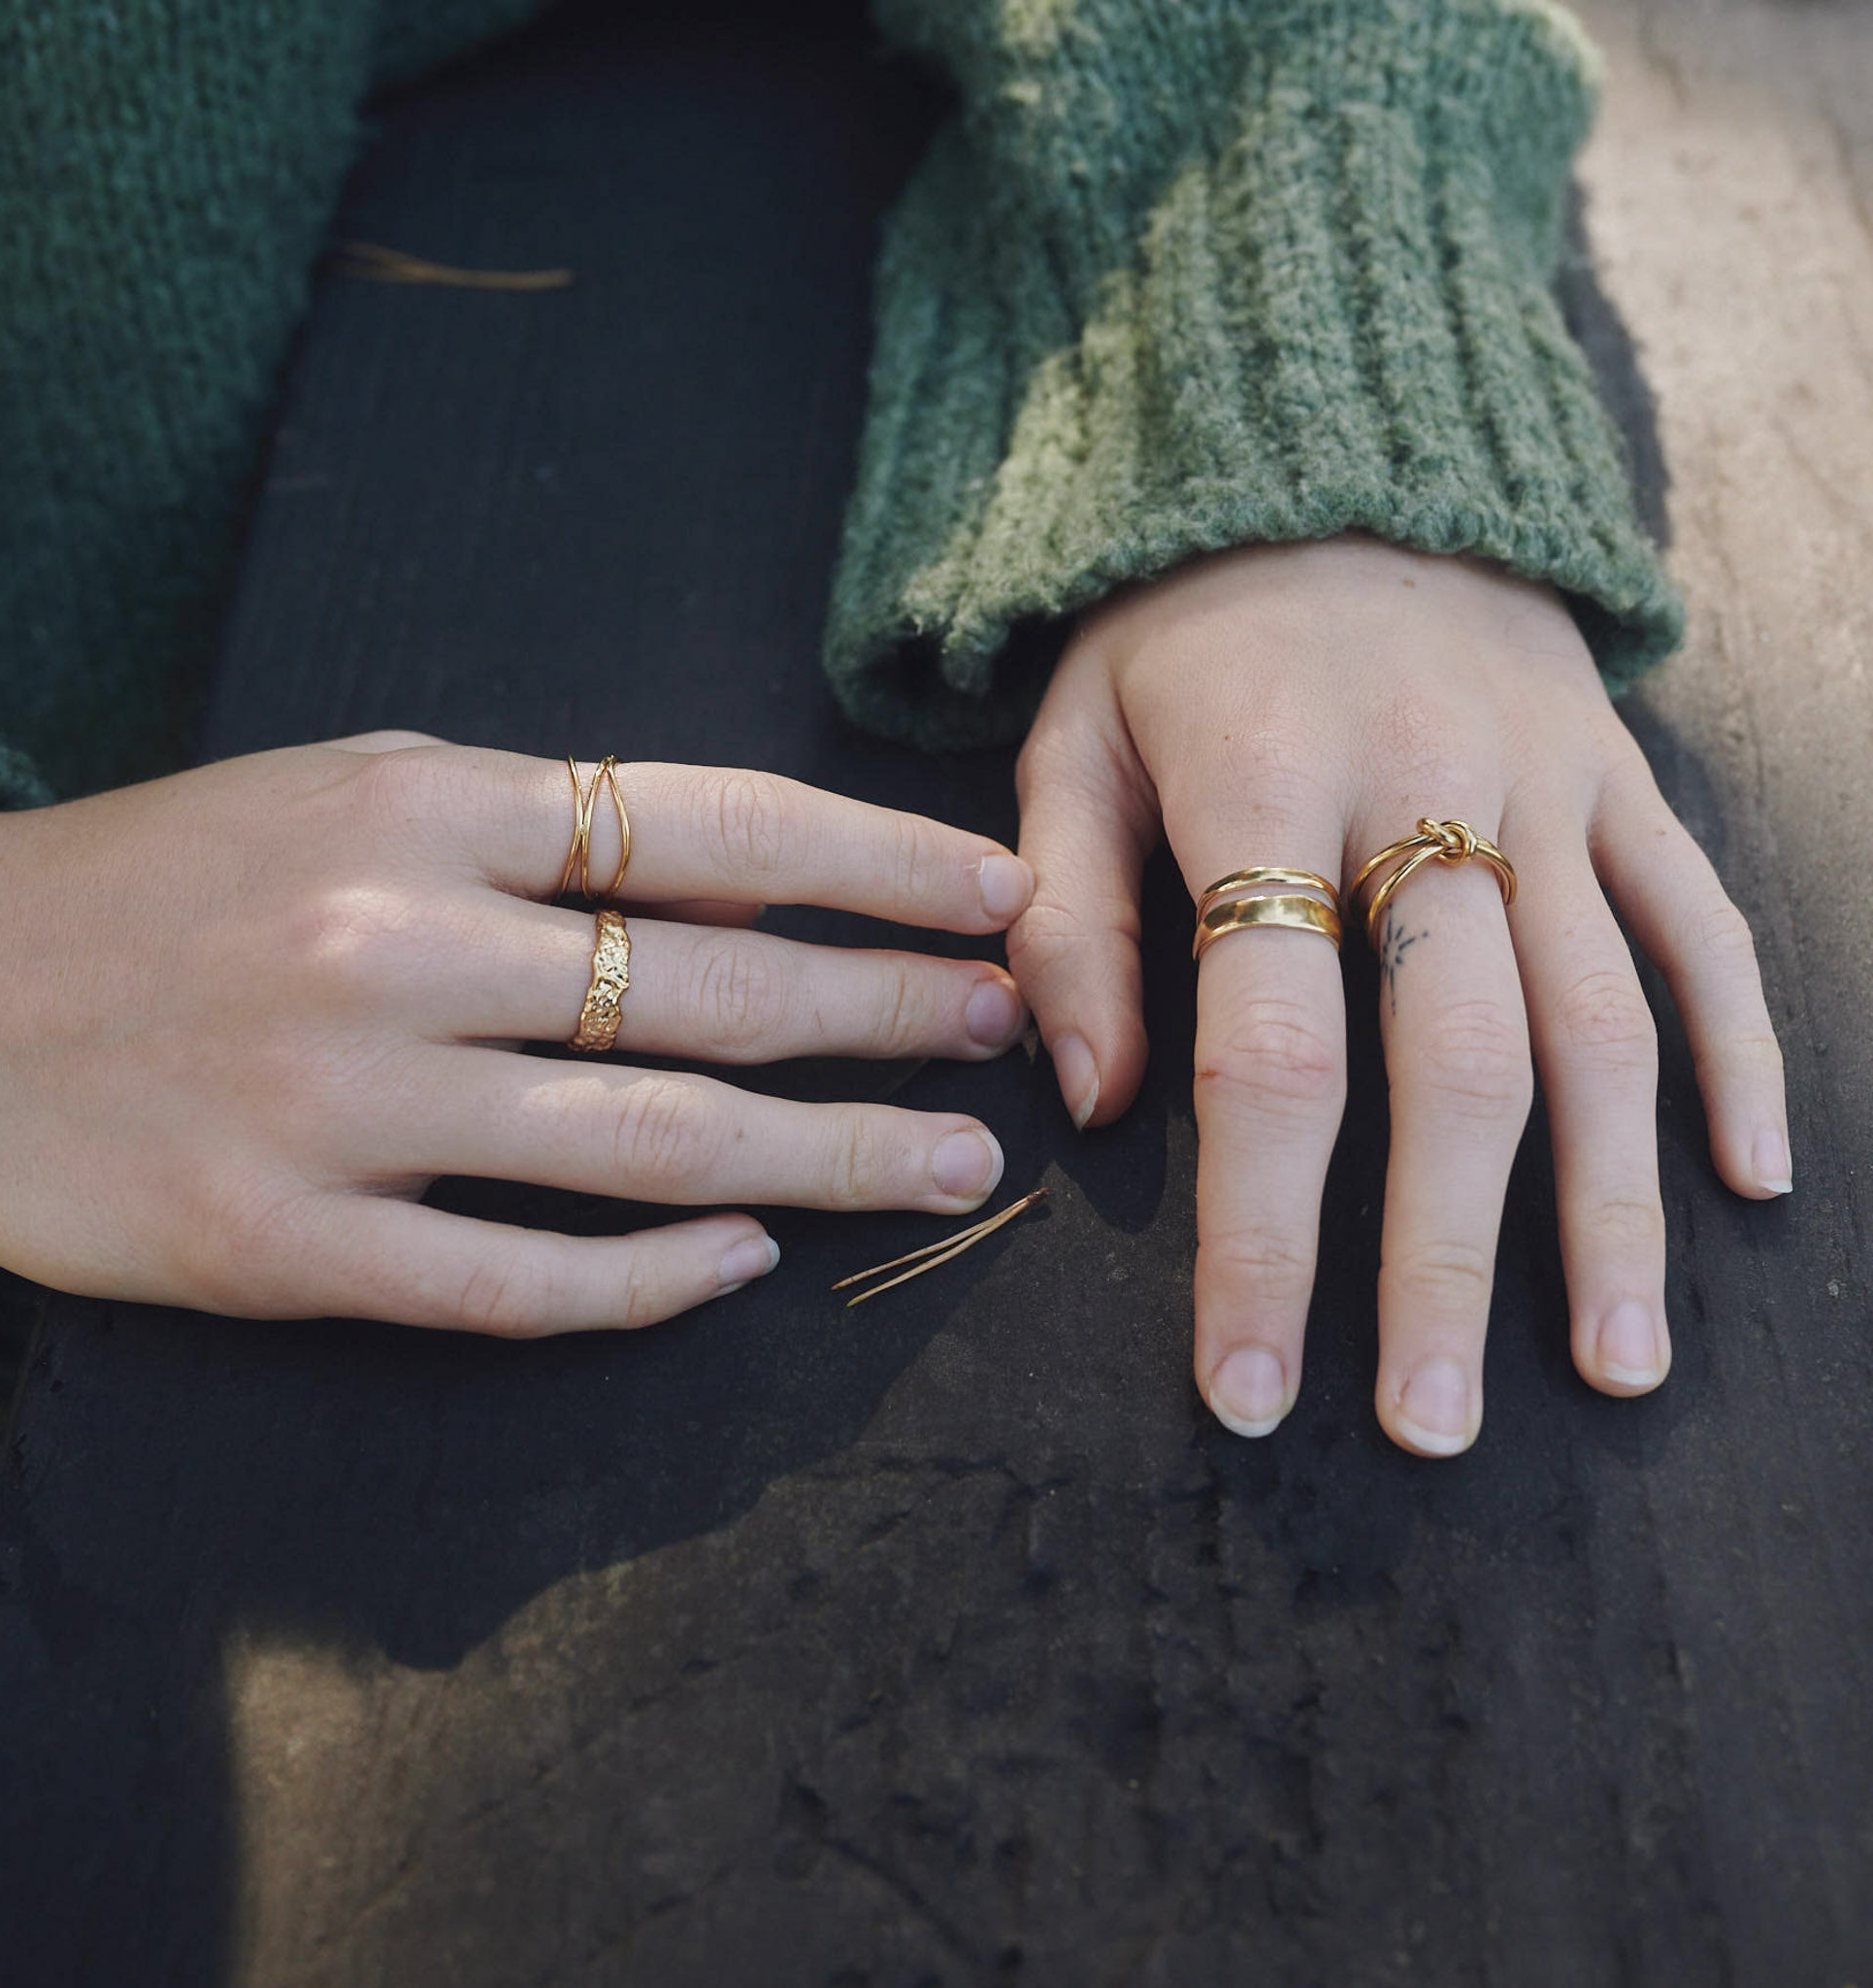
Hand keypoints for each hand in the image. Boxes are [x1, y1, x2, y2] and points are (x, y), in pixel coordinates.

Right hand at [0, 736, 1032, 1333]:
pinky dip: (648, 1278)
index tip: (997, 891)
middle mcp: (397, 943)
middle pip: (714, 988)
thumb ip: (551, 837)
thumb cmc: (177, 878)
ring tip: (948, 1159)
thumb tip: (758, 893)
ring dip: (824, 1153)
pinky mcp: (290, 1245)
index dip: (879, 858)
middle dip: (887, 1011)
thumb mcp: (362, 794)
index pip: (713, 823)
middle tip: (1007, 1033)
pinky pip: (515, 1278)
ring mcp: (344, 1105)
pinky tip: (742, 1260)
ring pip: (647, 1141)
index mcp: (424, 805)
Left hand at [1010, 536, 1787, 1455]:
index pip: (1268, 1056)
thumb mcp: (1069, 739)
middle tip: (1434, 1433)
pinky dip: (1737, 1051)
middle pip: (1460, 1066)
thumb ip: (1073, 918)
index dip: (1262, 1239)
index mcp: (1264, 786)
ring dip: (1614, 1207)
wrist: (1326, 441)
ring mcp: (1548, 785)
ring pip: (1606, 1021)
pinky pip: (1700, 922)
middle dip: (1448, 1265)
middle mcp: (1427, 793)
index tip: (1250, 1390)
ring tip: (1620, 1366)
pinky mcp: (1620, 773)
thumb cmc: (1171, 621)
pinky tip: (1750, 1181)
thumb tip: (1091, 1105)